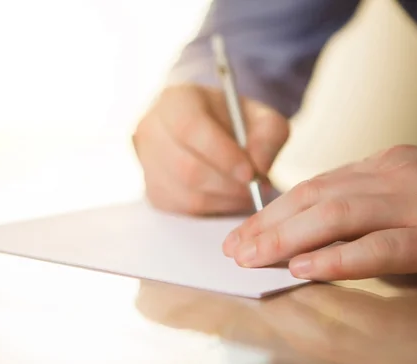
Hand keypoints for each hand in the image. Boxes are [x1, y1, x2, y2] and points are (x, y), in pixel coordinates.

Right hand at [133, 85, 288, 214]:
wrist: (211, 132)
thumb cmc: (235, 122)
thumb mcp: (261, 118)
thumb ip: (268, 137)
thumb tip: (258, 168)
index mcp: (175, 100)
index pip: (190, 128)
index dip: (222, 154)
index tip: (250, 173)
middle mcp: (152, 129)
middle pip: (186, 167)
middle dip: (227, 184)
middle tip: (255, 189)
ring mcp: (148, 163)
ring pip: (186, 194)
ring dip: (224, 200)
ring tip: (247, 193)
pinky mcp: (153, 191)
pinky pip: (184, 209)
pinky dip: (213, 209)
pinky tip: (227, 197)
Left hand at [223, 145, 416, 279]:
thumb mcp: (402, 199)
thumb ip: (358, 209)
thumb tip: (302, 236)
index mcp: (384, 166)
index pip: (313, 187)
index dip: (270, 212)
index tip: (240, 234)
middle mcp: (396, 176)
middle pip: (314, 196)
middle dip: (267, 224)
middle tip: (235, 249)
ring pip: (337, 214)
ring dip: (286, 238)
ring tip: (253, 258)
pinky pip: (381, 247)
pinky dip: (338, 257)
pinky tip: (304, 268)